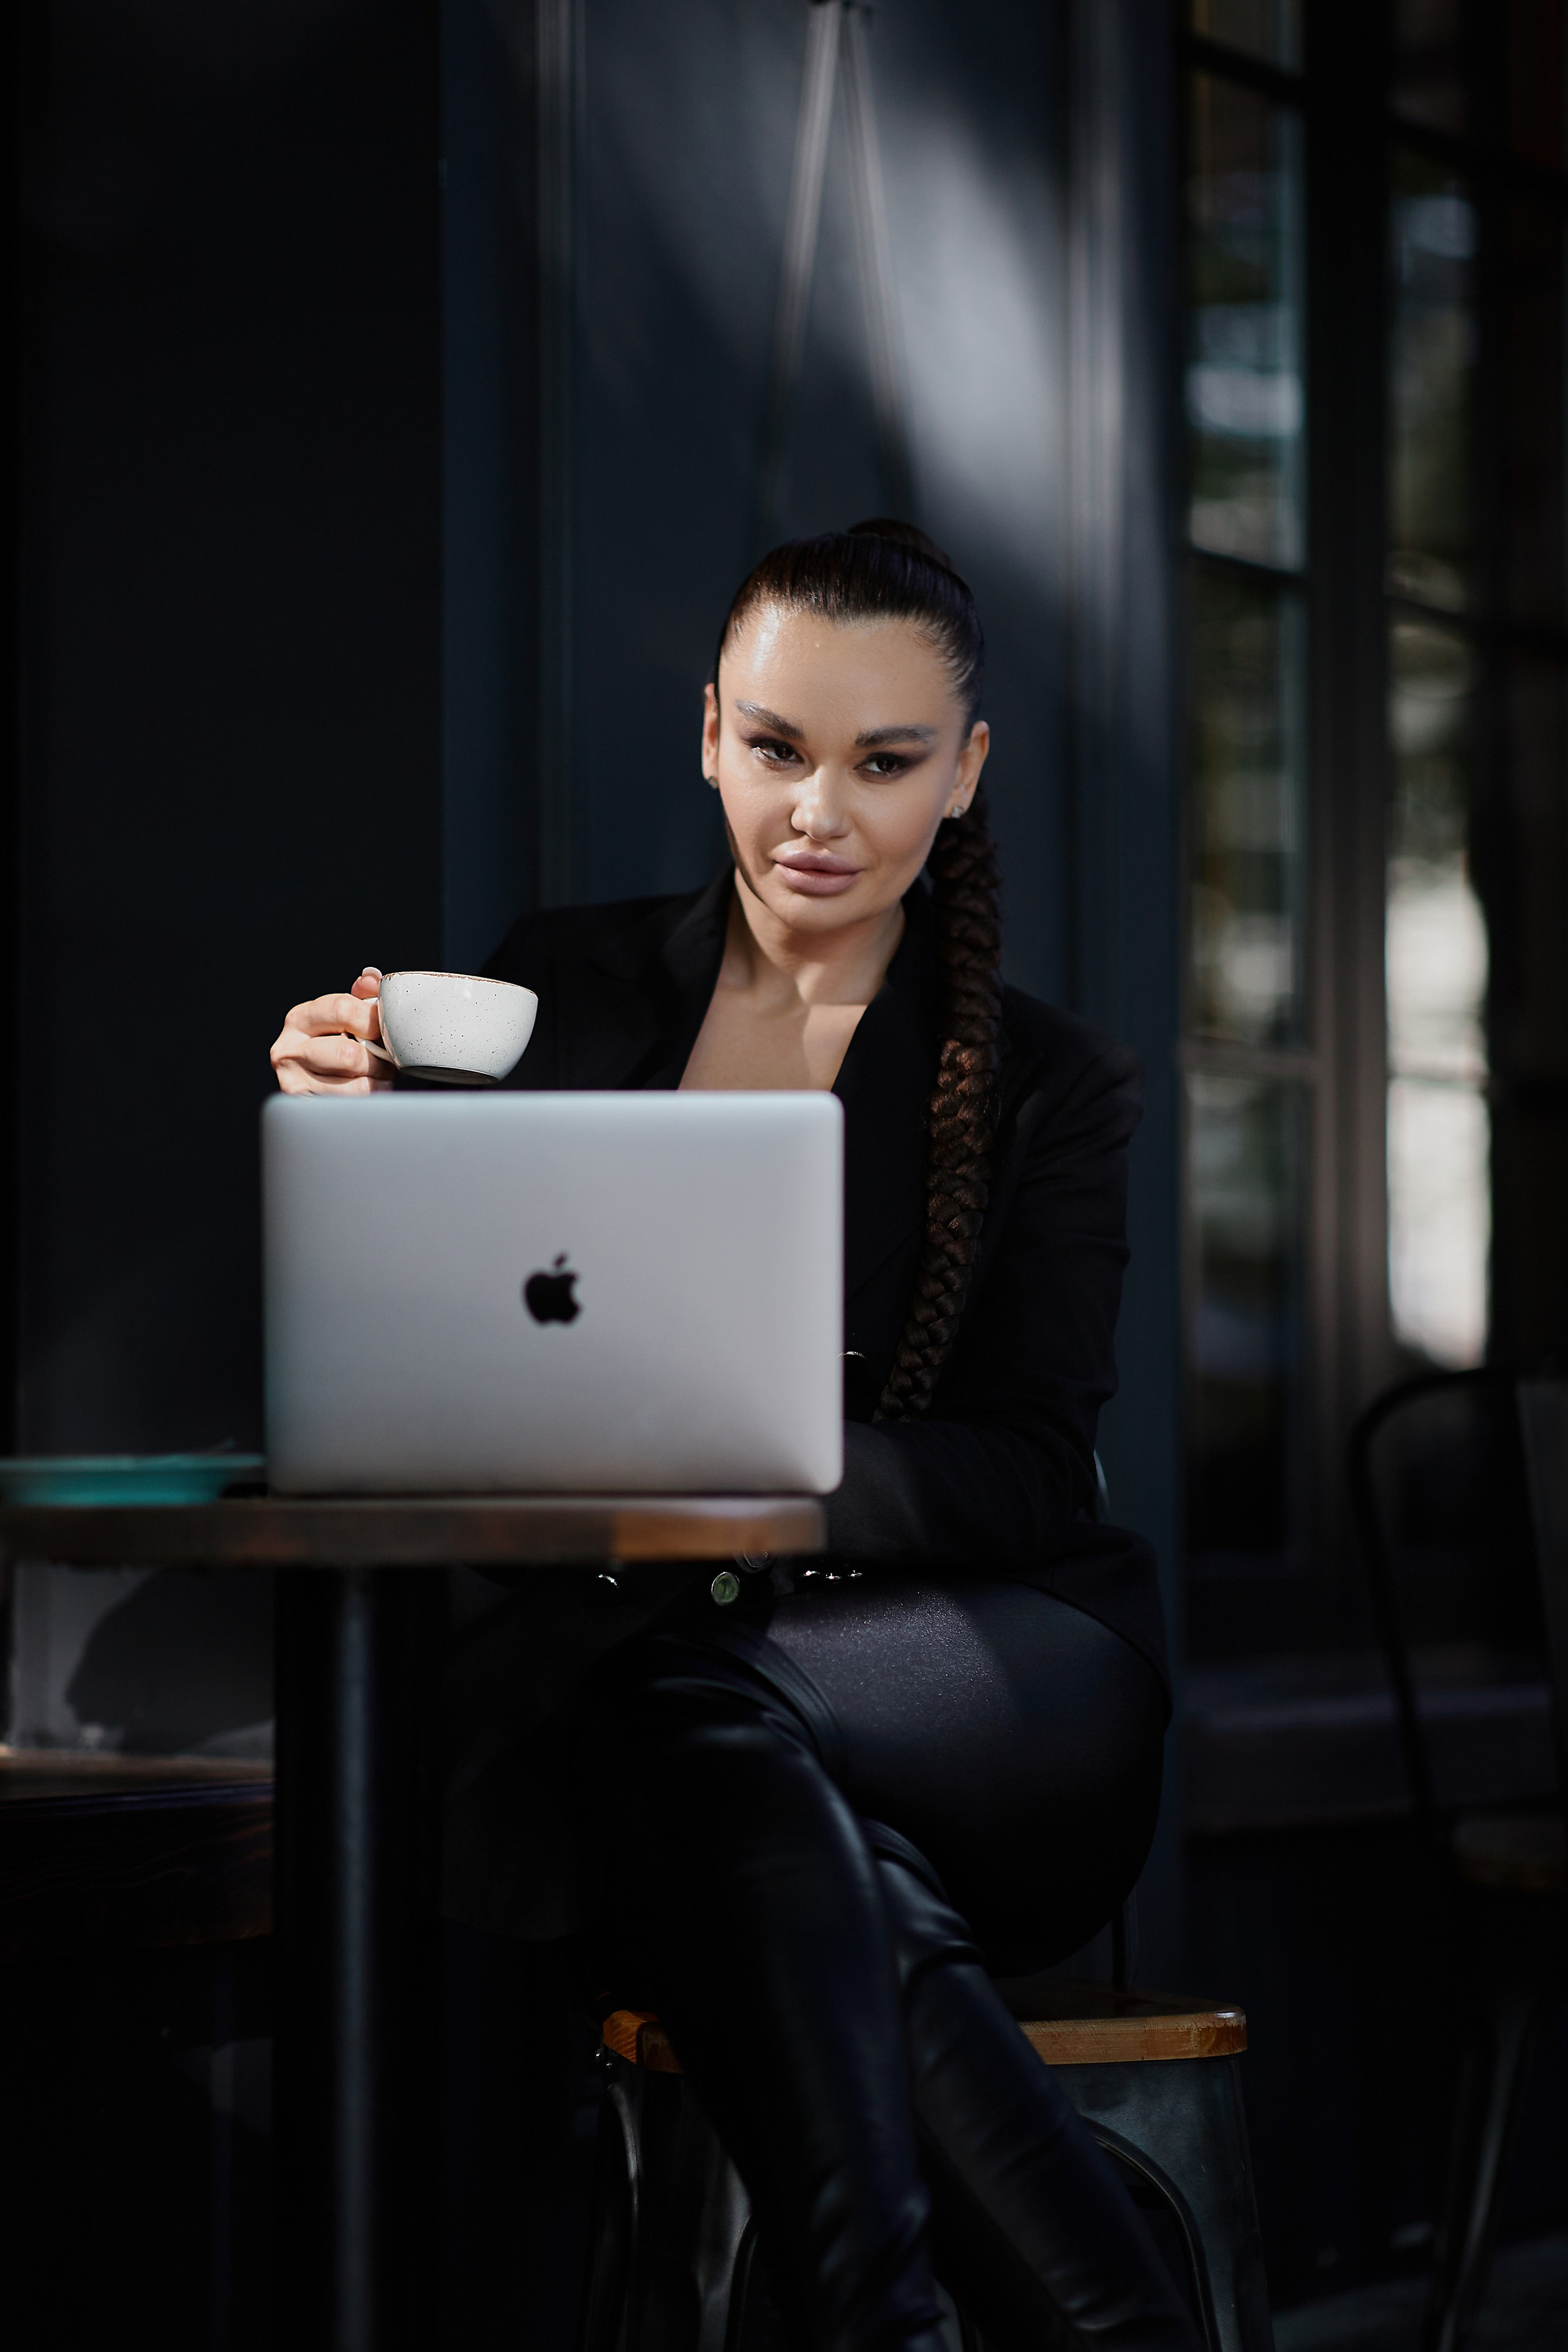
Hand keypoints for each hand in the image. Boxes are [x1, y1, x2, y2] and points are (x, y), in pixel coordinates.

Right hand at [270, 968, 390, 1094]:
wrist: (316, 1089)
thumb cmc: (336, 1046)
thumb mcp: (344, 1018)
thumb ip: (360, 996)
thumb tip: (371, 978)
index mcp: (300, 1018)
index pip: (342, 1009)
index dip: (374, 1020)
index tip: (388, 1029)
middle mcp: (288, 1049)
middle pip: (348, 1053)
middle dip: (379, 1058)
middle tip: (391, 1059)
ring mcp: (293, 1081)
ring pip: (355, 1084)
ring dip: (379, 1081)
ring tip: (382, 1076)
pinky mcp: (306, 1108)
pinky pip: (353, 1105)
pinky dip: (372, 1099)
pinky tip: (372, 1091)